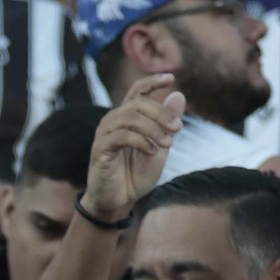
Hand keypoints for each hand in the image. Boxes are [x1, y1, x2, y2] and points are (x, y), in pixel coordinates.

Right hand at [85, 74, 184, 221]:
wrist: (119, 202)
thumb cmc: (136, 175)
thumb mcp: (160, 147)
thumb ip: (167, 123)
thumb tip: (179, 95)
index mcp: (126, 118)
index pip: (137, 90)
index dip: (152, 80)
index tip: (171, 77)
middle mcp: (112, 121)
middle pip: (138, 103)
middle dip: (161, 114)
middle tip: (178, 128)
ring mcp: (104, 134)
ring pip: (131, 117)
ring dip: (154, 129)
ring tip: (168, 145)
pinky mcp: (100, 150)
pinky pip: (122, 136)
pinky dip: (142, 142)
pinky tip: (153, 153)